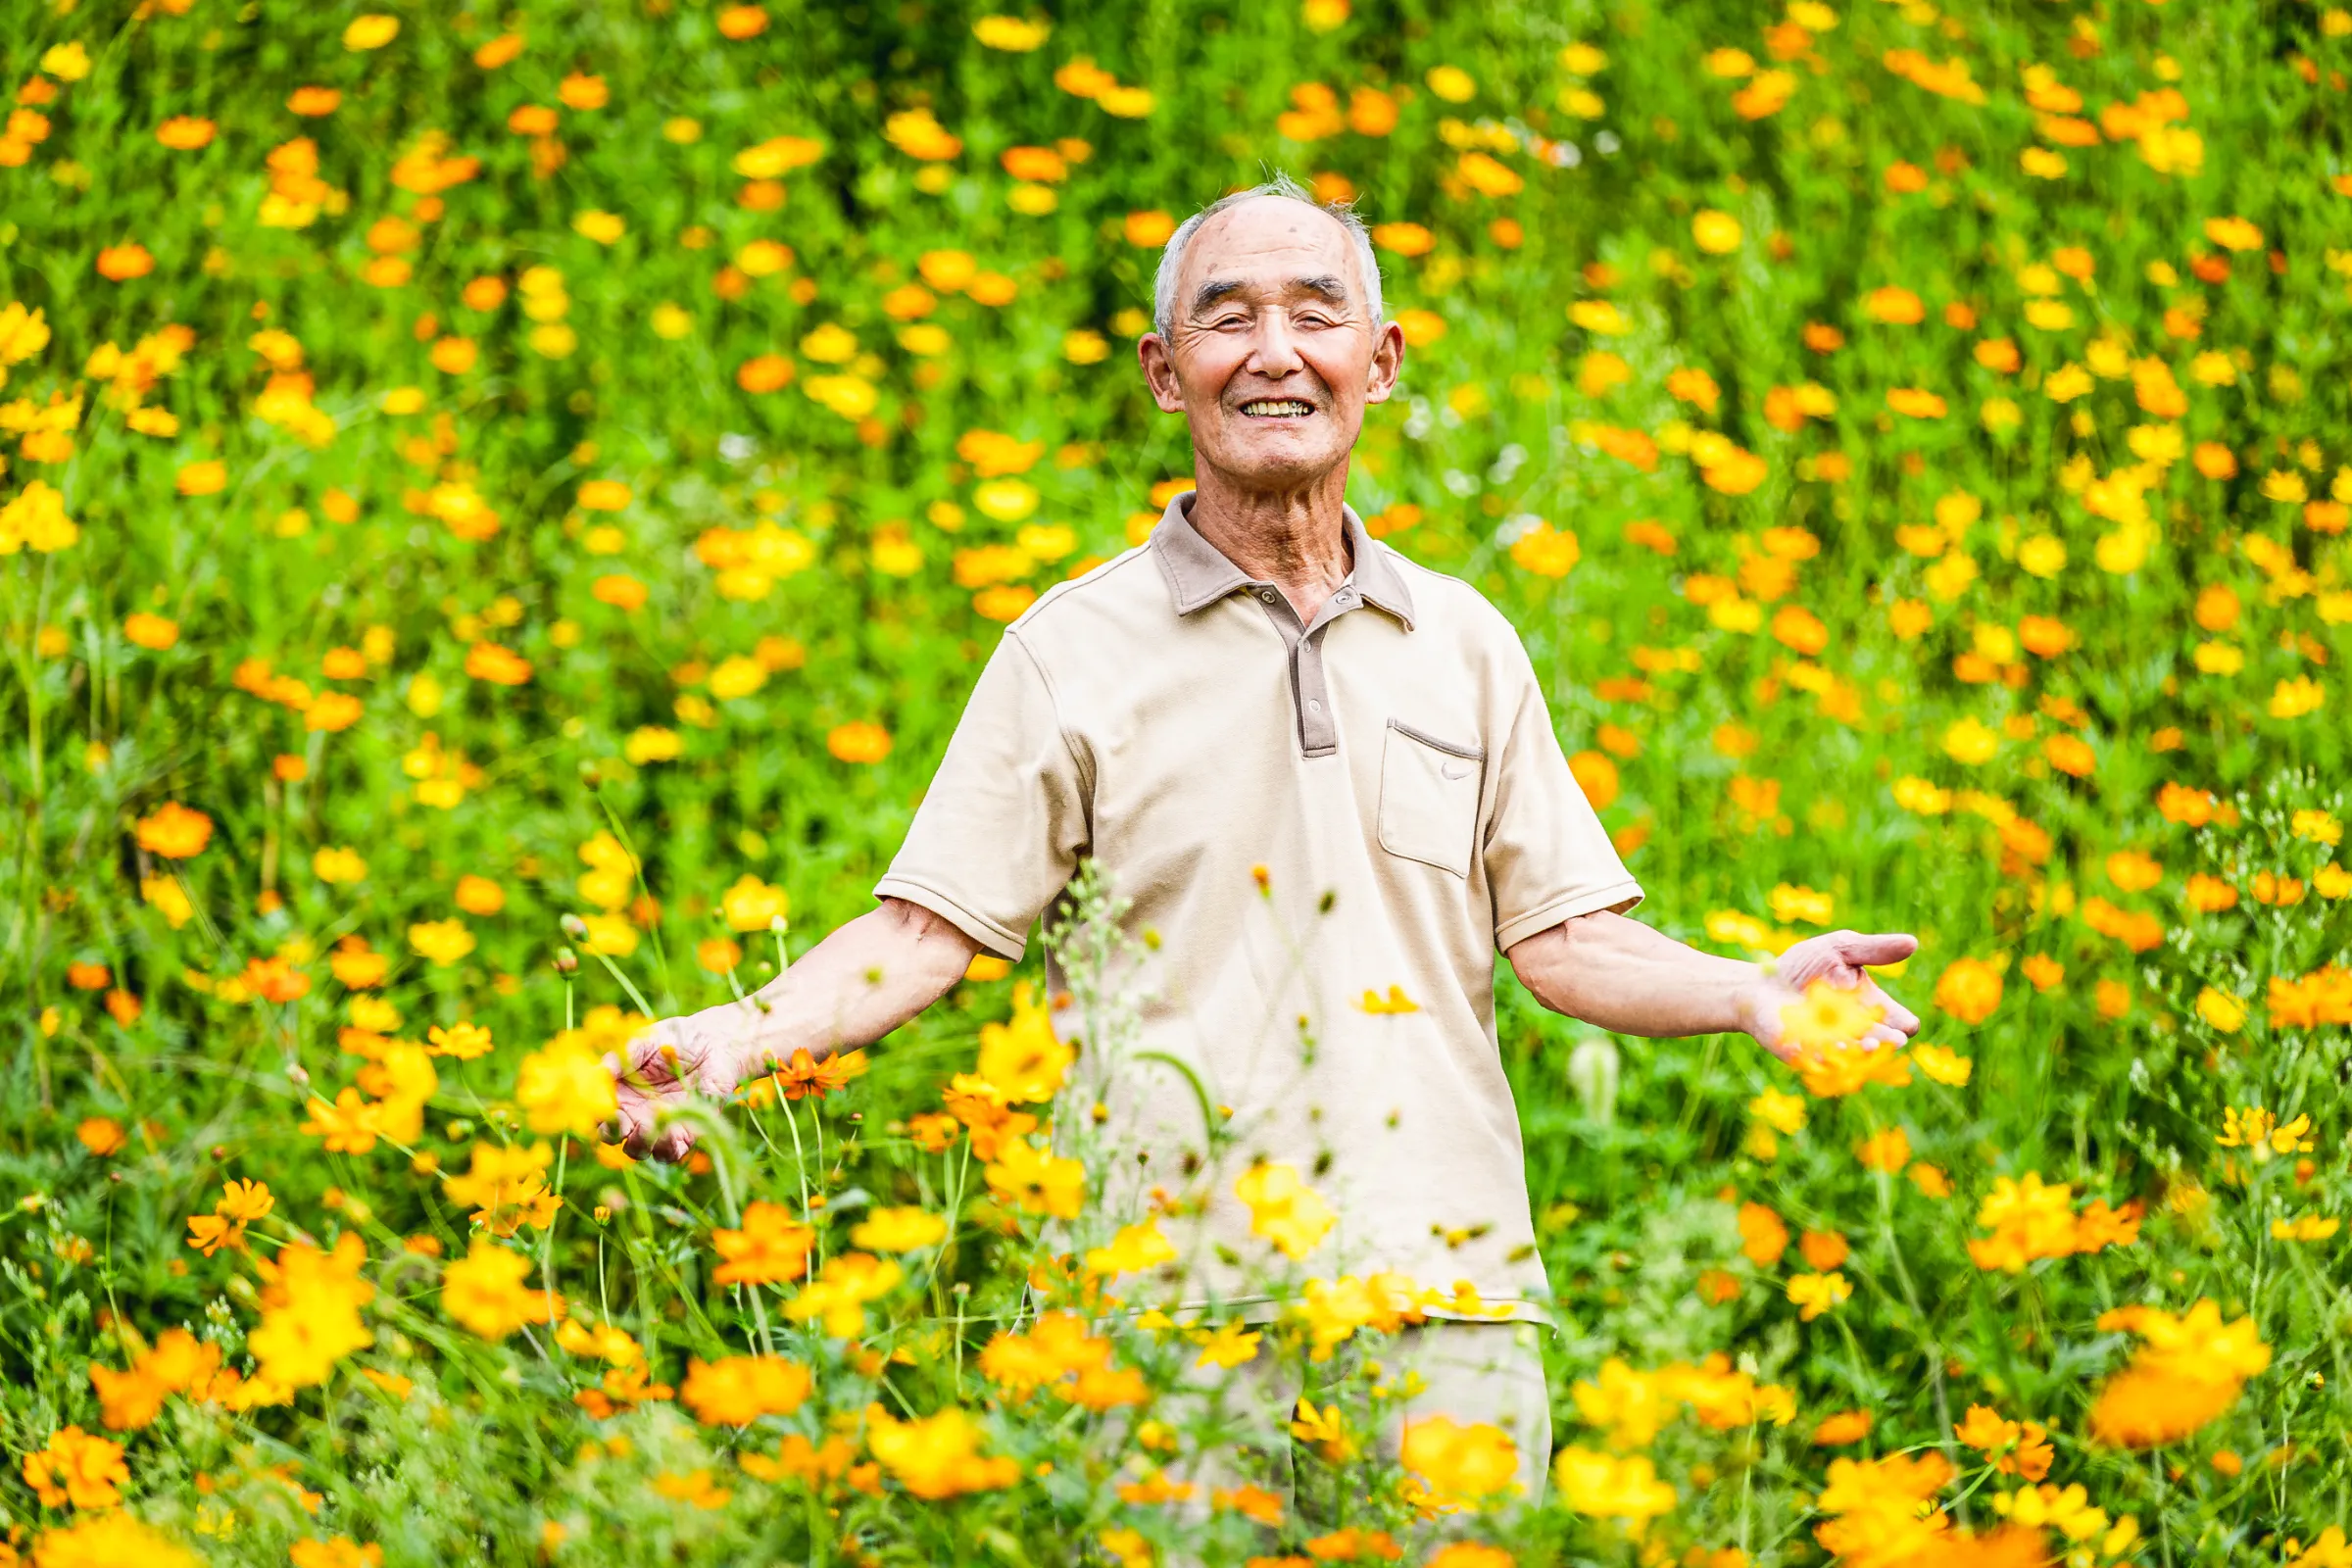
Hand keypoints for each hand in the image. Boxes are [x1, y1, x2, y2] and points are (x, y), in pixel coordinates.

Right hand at [601, 1007, 756, 1161]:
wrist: (714, 1042)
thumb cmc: (673, 1039)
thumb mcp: (641, 1042)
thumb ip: (618, 1058)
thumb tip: (594, 1075)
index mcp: (619, 1094)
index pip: (599, 1114)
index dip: (597, 1116)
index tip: (604, 1107)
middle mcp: (635, 1114)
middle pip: (615, 1138)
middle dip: (614, 1134)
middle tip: (623, 1122)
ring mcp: (660, 1126)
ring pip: (641, 1150)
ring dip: (640, 1144)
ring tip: (647, 1126)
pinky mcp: (686, 1133)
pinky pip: (671, 1153)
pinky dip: (667, 1148)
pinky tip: (670, 1133)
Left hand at [1738, 929, 1921, 1063]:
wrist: (1759, 983)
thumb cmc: (1803, 966)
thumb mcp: (1839, 950)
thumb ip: (1873, 949)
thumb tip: (1913, 943)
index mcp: (1873, 1009)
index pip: (1903, 1024)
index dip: (1905, 1023)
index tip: (1901, 1020)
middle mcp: (1858, 1032)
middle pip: (1885, 1046)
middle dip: (1888, 1043)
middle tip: (1891, 1039)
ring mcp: (1833, 1047)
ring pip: (1858, 1060)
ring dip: (1863, 1054)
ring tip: (1868, 1043)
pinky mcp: (1806, 1057)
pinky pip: (1824, 1065)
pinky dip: (1830, 1059)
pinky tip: (1834, 1049)